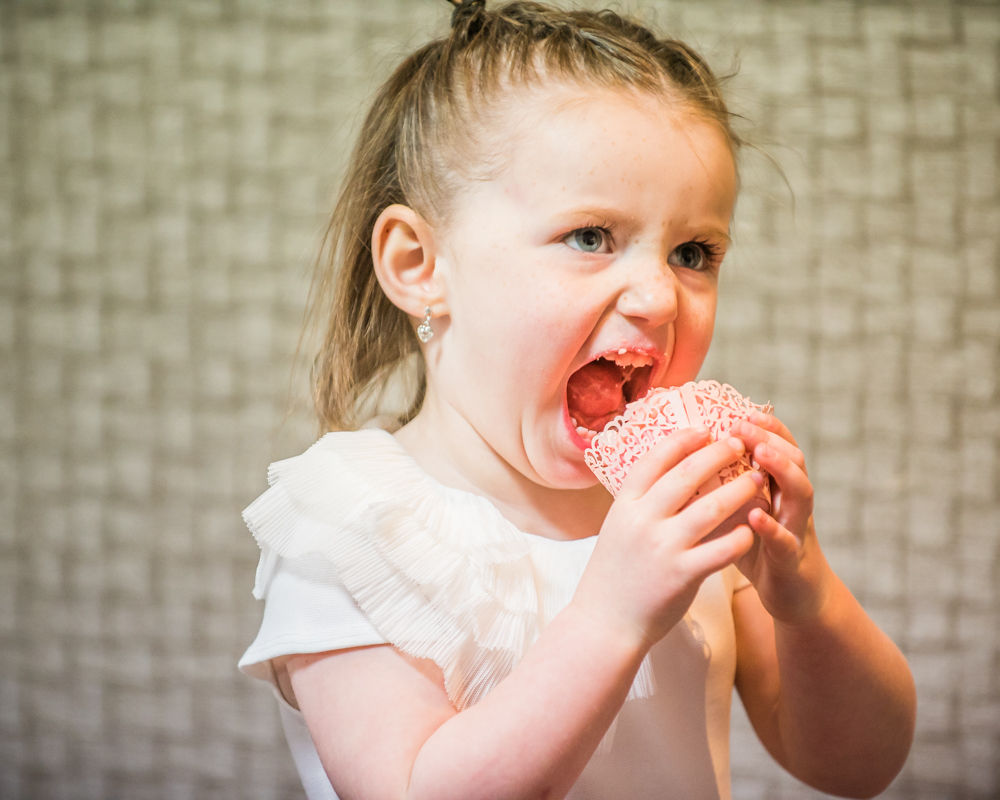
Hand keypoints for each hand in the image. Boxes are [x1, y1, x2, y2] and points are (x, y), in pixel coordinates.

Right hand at [574, 428, 760, 650]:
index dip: (682, 440)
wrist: (604, 623)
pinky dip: (740, 535)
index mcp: (624, 505)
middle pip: (687, 475)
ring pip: (711, 507)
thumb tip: (672, 471)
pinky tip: (753, 527)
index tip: (704, 429)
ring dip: (739, 490)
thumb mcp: (619, 527)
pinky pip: (721, 549)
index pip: (655, 459)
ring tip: (758, 479)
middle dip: (718, 454)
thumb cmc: (615, 573)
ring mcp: (662, 547)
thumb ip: (642, 502)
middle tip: (739, 444)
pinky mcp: (682, 575)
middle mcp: (642, 520)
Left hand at [731, 412, 830, 623]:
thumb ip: (726, 486)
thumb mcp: (740, 511)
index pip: (778, 446)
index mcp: (778, 488)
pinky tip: (756, 517)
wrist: (792, 598)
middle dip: (771, 439)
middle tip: (745, 426)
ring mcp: (798, 530)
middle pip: (794, 460)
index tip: (740, 412)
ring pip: (801, 493)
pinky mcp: (793, 561)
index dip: (764, 427)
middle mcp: (793, 503)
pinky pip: (786, 541)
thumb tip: (688, 458)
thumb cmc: (758, 549)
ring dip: (781, 470)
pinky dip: (772, 528)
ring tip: (759, 455)